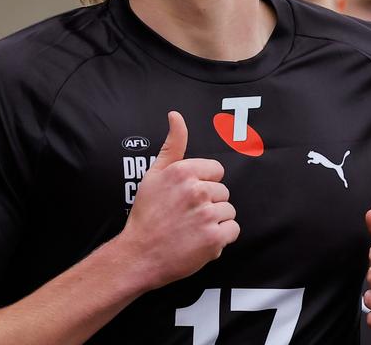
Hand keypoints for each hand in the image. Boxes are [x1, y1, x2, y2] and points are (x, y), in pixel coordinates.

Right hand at [116, 111, 238, 290]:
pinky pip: (233, 231)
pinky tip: (200, 242)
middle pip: (223, 193)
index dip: (204, 185)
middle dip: (209, 205)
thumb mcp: (154, 174)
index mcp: (184, 171)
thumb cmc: (146, 215)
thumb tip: (176, 115)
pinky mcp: (214, 239)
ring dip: (215, 223)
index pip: (216, 171)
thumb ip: (172, 145)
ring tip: (192, 230)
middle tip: (186, 217)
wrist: (137, 255)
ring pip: (229, 212)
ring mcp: (206, 215)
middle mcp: (197, 190)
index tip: (187, 198)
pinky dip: (221, 239)